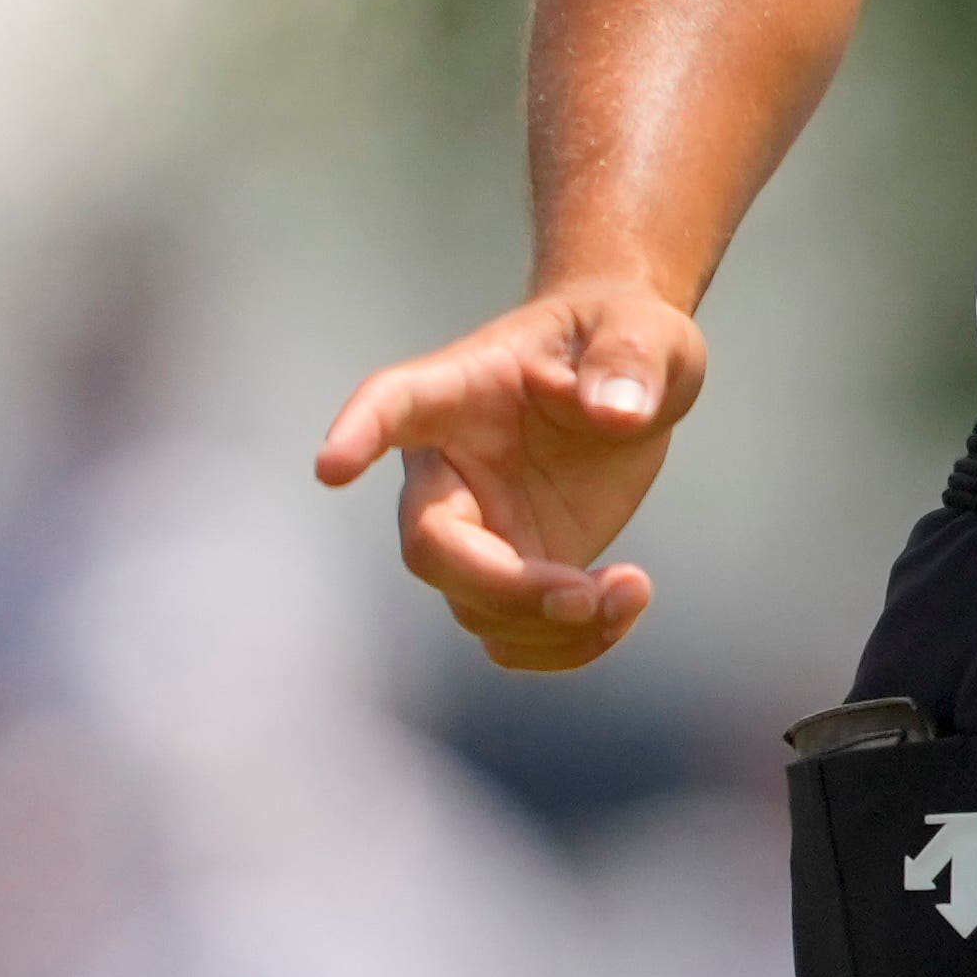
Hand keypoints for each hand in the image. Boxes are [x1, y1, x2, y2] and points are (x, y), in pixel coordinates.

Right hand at [314, 277, 704, 671]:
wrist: (631, 377)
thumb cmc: (622, 338)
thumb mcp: (645, 330)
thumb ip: (630, 358)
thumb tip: (617, 411)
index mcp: (460, 390)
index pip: (393, 405)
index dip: (358, 434)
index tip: (331, 468)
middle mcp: (451, 469)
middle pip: (431, 545)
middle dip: (503, 587)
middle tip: (583, 593)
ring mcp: (479, 528)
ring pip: (474, 608)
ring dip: (553, 626)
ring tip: (632, 590)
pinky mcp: (516, 570)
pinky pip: (514, 636)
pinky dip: (570, 646)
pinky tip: (624, 607)